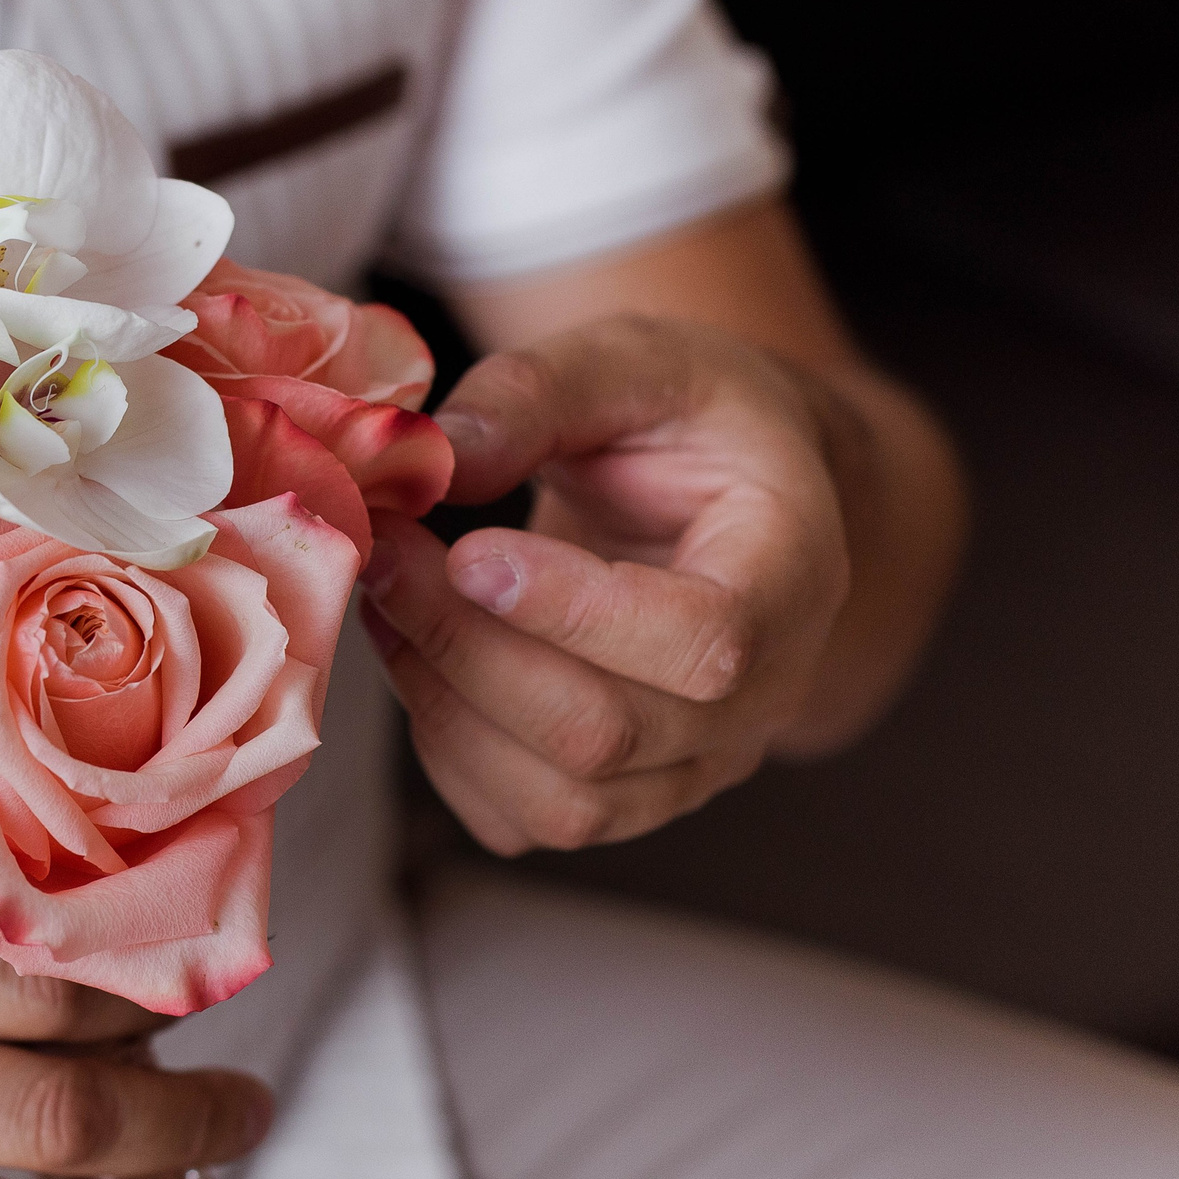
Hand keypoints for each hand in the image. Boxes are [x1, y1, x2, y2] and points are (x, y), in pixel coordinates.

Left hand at [363, 313, 852, 853]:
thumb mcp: (636, 358)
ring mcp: (691, 767)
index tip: (468, 552)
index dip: (574, 613)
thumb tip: (440, 458)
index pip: (704, 643)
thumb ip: (542, 389)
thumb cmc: (688, 423)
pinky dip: (443, 750)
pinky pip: (519, 821)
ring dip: (441, 703)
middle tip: (385, 553)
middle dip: (465, 648)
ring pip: (560, 802)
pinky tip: (416, 653)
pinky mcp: (618, 797)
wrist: (722, 500)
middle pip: (605, 733)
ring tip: (388, 598)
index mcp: (792, 578)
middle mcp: (761, 699)